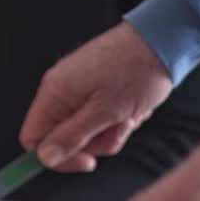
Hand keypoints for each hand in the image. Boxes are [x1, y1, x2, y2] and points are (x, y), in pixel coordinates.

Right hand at [19, 22, 173, 172]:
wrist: (165, 38)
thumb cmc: (137, 71)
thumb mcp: (106, 112)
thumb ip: (73, 136)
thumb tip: (44, 158)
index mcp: (54, 94)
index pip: (33, 139)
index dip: (56, 157)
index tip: (87, 162)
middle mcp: (59, 90)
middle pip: (62, 138)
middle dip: (95, 142)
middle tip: (120, 128)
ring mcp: (77, 88)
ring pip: (84, 130)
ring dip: (111, 131)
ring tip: (131, 115)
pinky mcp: (94, 87)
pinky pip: (97, 116)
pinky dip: (116, 118)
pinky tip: (133, 107)